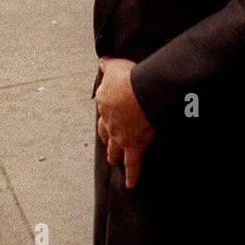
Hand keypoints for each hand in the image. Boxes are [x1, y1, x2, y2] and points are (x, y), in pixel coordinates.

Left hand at [94, 57, 154, 188]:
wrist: (142, 92)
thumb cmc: (131, 77)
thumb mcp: (116, 65)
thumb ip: (108, 64)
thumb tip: (102, 61)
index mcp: (104, 102)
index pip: (103, 108)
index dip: (105, 111)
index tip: (107, 114)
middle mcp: (109, 121)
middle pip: (105, 132)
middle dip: (106, 137)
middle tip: (106, 142)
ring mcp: (120, 135)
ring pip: (115, 148)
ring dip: (113, 154)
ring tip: (113, 160)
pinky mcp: (133, 145)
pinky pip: (133, 164)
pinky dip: (133, 175)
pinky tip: (131, 184)